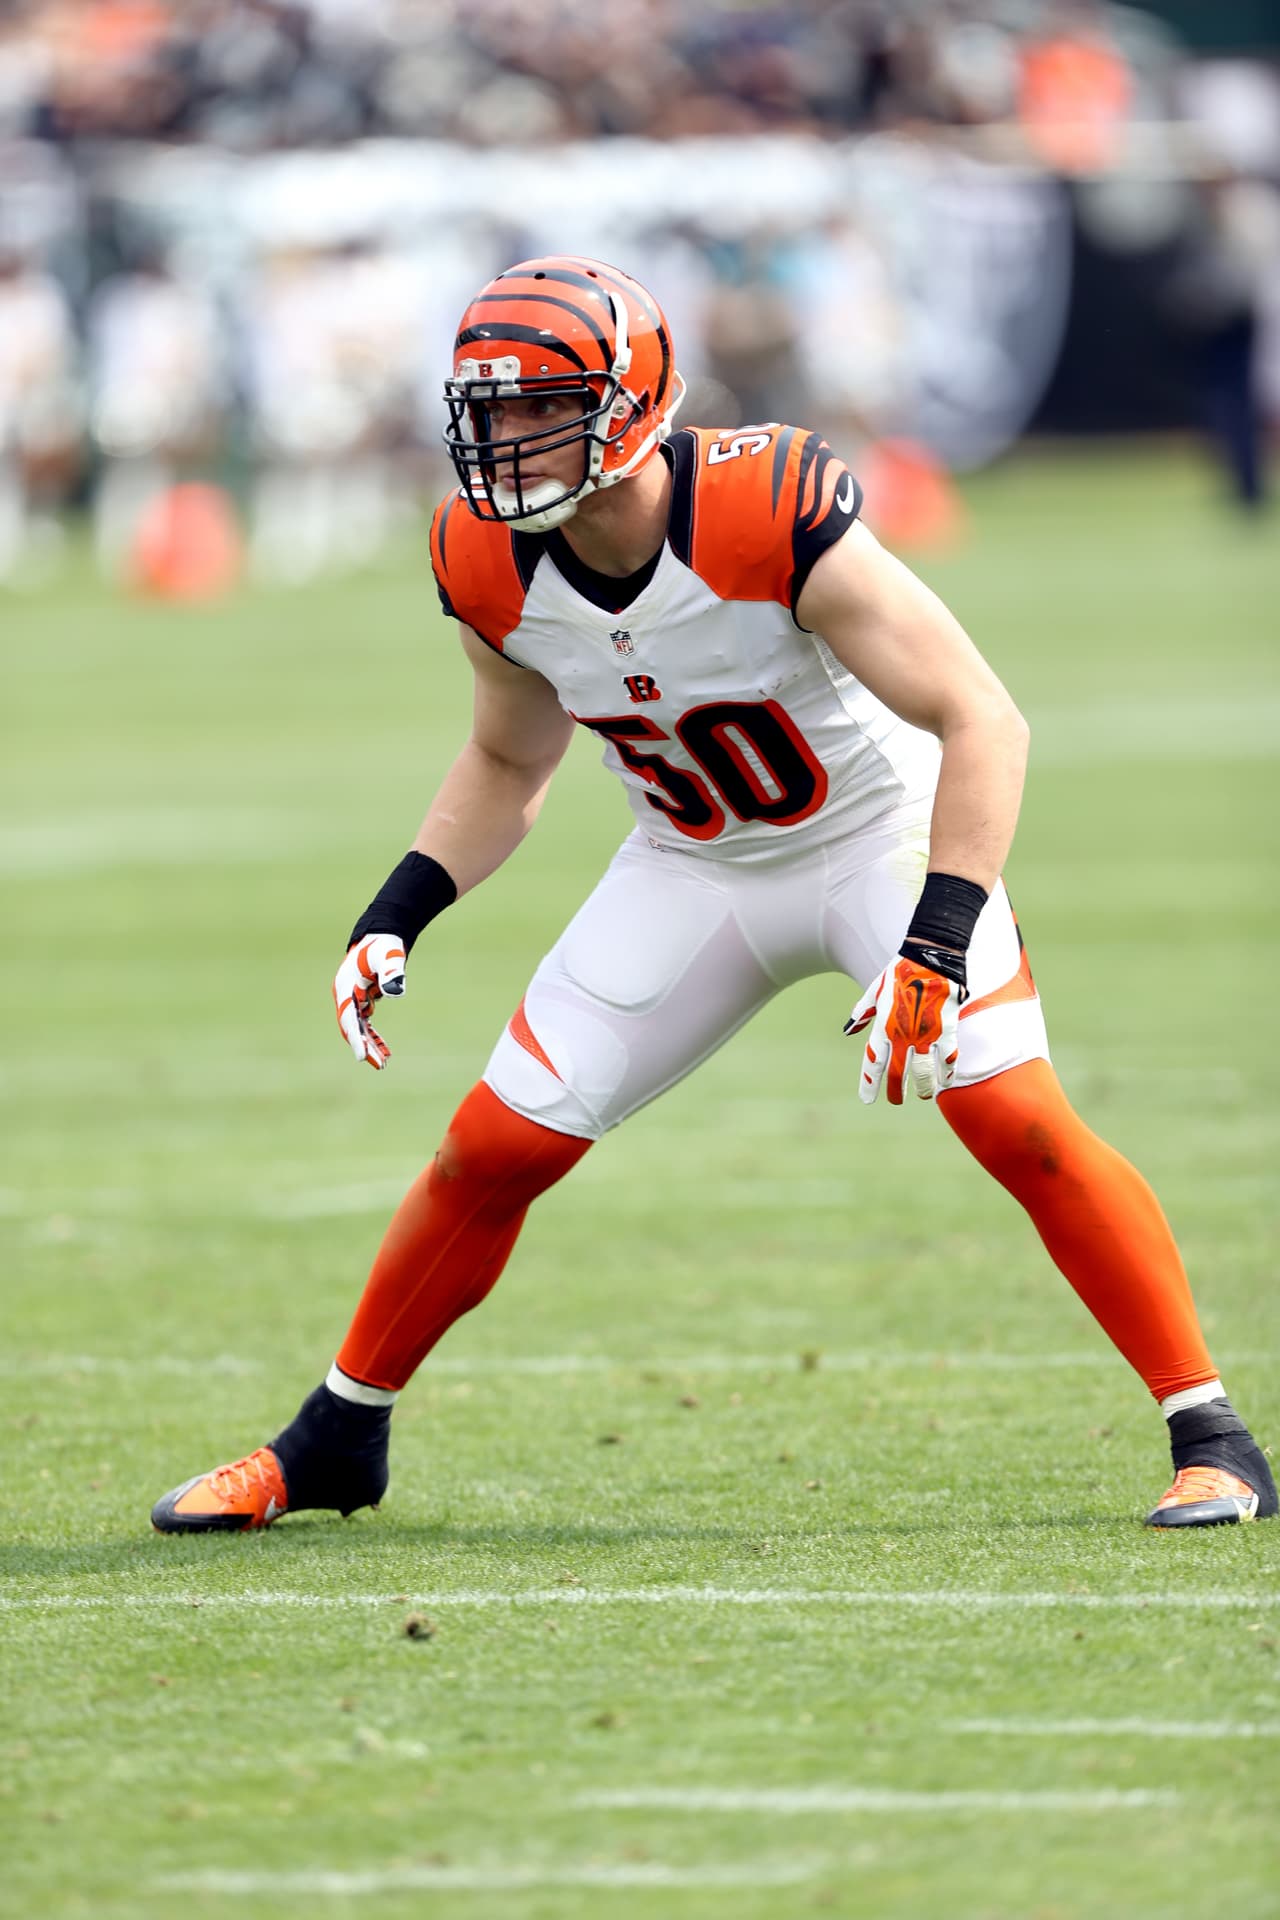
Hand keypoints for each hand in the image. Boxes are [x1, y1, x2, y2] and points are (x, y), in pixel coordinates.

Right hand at [333, 933, 405, 1070]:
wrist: (381, 936)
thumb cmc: (383, 944)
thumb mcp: (388, 954)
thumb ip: (392, 970)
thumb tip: (395, 991)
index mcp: (346, 985)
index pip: (348, 1016)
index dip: (355, 1036)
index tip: (362, 1056)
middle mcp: (345, 995)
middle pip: (352, 1026)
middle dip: (364, 1046)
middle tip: (380, 1065)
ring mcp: (352, 999)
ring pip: (359, 1028)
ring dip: (369, 1045)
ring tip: (383, 1064)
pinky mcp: (361, 1002)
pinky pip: (366, 1024)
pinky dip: (373, 1037)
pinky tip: (385, 1052)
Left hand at [845, 954, 962, 1105]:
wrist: (931, 957)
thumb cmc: (900, 972)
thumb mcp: (874, 991)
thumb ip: (862, 1013)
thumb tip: (848, 1030)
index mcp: (883, 1026)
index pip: (874, 1061)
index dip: (870, 1082)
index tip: (867, 1099)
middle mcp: (904, 1034)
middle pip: (897, 1072)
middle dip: (895, 1090)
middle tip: (895, 1100)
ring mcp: (927, 1034)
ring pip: (924, 1071)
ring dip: (923, 1087)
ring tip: (922, 1094)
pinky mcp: (947, 1030)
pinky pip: (948, 1058)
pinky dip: (947, 1072)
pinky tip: (946, 1081)